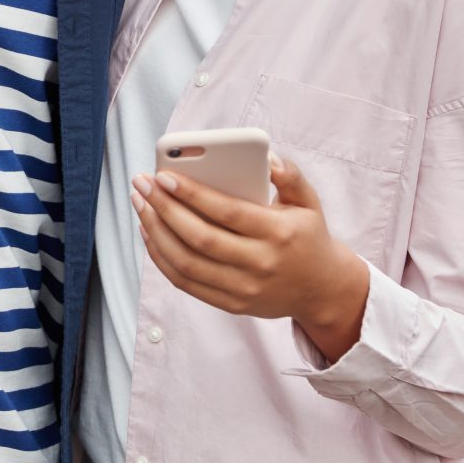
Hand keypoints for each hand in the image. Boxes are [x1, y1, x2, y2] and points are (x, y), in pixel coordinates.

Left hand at [132, 156, 371, 362]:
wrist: (322, 289)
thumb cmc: (307, 236)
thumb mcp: (309, 202)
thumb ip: (291, 176)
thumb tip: (267, 157)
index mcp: (278, 233)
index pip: (227, 212)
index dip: (192, 194)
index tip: (163, 175)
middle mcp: (260, 264)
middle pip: (200, 238)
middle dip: (164, 208)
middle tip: (142, 184)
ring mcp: (244, 288)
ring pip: (186, 263)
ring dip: (156, 232)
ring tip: (141, 204)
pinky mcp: (232, 304)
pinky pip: (186, 283)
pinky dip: (162, 258)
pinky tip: (150, 233)